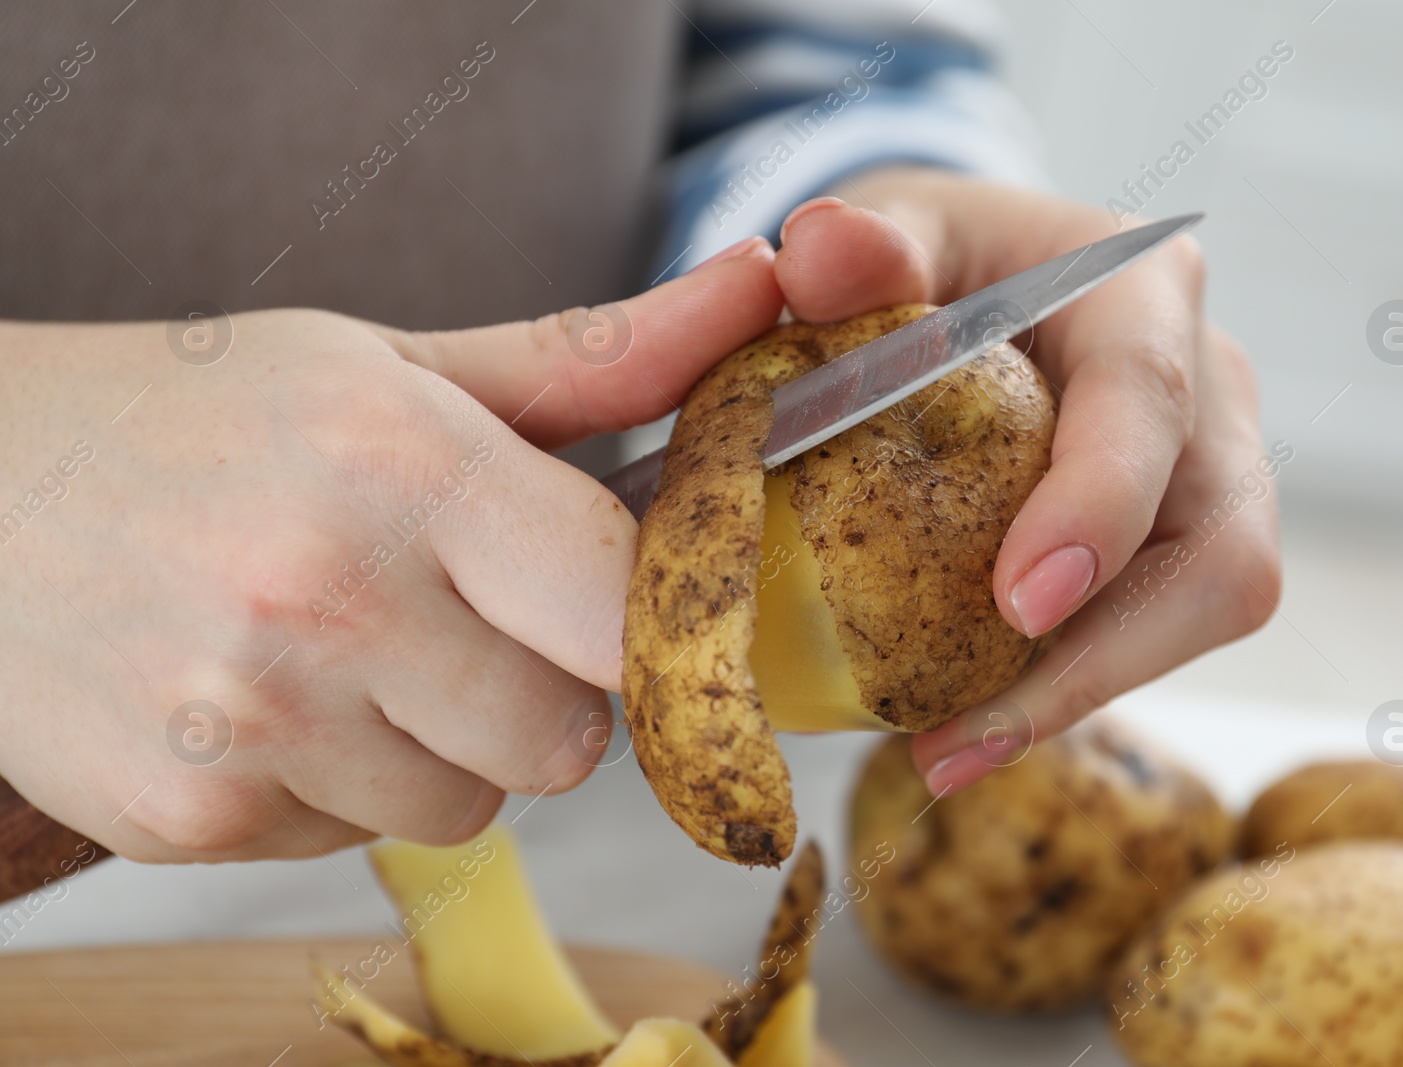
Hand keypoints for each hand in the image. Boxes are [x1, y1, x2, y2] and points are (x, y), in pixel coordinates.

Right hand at [0, 236, 782, 861]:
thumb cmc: (199, 416)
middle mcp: (329, 598)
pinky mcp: (188, 816)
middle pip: (570, 740)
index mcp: (404, 462)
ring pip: (470, 809)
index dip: (626, 611)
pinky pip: (352, 842)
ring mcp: (252, 722)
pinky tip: (260, 700)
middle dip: (536, 693)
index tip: (585, 593)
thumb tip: (756, 298)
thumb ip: (595, 359)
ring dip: (435, 751)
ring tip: (339, 653)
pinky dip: (331, 788)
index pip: (627, 606)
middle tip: (452, 620)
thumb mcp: (394, 366)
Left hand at [772, 168, 1281, 791]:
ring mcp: (1207, 468)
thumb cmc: (937, 250)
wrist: (972, 273)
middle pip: (1218, 547)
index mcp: (1140, 289)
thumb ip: (861, 243)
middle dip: (1107, 655)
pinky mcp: (1178, 535)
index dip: (1099, 508)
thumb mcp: (891, 227)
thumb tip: (813, 247)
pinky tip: (964, 726)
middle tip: (962, 732)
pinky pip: (1154, 629)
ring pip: (1203, 609)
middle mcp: (1207, 383)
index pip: (1148, 400)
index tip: (1017, 604)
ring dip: (1081, 693)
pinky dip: (1066, 684)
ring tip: (946, 750)